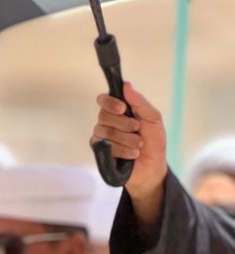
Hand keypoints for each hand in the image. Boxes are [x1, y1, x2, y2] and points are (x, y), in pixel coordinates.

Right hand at [92, 83, 167, 229]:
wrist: (152, 168)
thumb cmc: (153, 142)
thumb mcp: (153, 118)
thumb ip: (140, 102)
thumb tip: (126, 85)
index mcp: (119, 111)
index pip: (103, 100)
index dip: (110, 102)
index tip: (123, 108)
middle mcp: (107, 123)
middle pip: (104, 115)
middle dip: (124, 123)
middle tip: (137, 129)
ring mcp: (102, 138)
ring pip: (105, 131)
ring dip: (127, 138)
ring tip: (138, 145)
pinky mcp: (100, 153)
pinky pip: (106, 146)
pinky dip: (123, 150)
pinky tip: (132, 154)